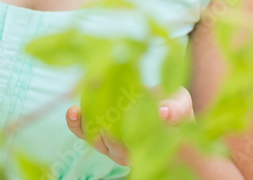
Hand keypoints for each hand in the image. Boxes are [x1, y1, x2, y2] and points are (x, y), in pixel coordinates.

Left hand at [65, 85, 193, 166]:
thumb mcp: (180, 104)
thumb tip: (163, 114)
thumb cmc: (172, 107)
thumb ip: (176, 111)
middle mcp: (128, 150)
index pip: (134, 147)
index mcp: (148, 145)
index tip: (116, 124)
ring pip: (95, 139)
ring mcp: (110, 142)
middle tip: (97, 108)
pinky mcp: (96, 130)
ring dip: (85, 125)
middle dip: (103, 127)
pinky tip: (72, 111)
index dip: (125, 137)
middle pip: (111, 145)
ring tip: (78, 111)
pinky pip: (83, 131)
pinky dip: (75, 122)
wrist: (160, 104)